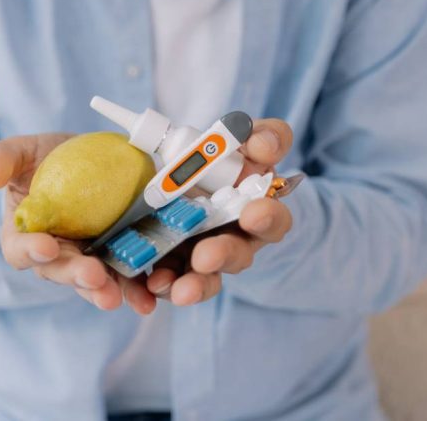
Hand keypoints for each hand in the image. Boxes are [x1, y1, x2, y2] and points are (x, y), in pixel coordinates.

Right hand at [0, 134, 157, 314]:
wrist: (87, 158)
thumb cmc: (45, 158)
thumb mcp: (21, 152)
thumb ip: (0, 158)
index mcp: (24, 234)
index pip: (19, 249)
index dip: (30, 250)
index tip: (45, 246)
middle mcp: (56, 254)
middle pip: (61, 271)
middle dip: (76, 276)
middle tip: (93, 277)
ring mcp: (89, 257)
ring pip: (96, 281)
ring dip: (106, 291)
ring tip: (117, 298)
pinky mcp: (120, 255)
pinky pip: (129, 274)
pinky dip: (138, 288)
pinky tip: (149, 299)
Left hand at [145, 119, 294, 305]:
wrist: (185, 177)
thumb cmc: (224, 158)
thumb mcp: (244, 140)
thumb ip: (259, 136)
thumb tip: (264, 146)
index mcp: (258, 208)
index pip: (274, 217)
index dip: (267, 216)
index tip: (253, 212)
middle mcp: (238, 239)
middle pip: (237, 255)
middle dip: (223, 255)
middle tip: (205, 257)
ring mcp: (209, 256)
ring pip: (209, 277)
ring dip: (196, 284)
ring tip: (180, 290)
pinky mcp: (179, 267)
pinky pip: (174, 283)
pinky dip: (164, 285)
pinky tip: (152, 285)